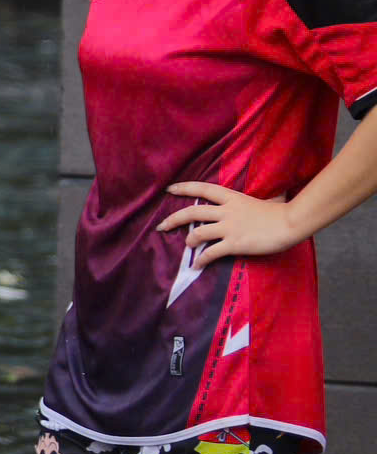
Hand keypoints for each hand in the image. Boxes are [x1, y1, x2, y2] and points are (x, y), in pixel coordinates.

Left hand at [162, 181, 300, 267]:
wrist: (291, 222)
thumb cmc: (280, 212)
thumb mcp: (262, 199)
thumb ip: (249, 201)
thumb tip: (262, 195)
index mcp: (232, 198)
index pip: (203, 189)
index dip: (184, 188)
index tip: (169, 189)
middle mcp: (226, 211)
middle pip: (192, 212)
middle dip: (173, 219)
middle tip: (161, 226)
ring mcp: (229, 228)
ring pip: (198, 233)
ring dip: (189, 241)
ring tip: (188, 246)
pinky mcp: (234, 244)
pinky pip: (210, 253)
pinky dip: (201, 260)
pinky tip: (197, 265)